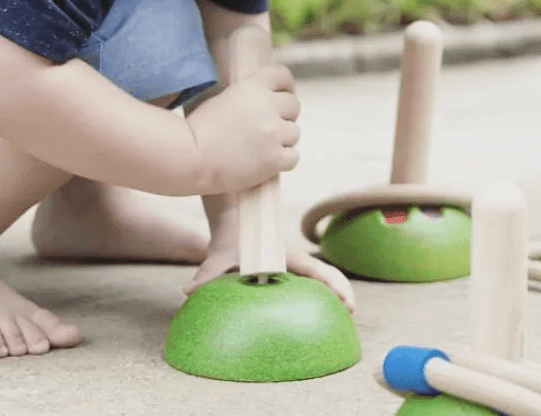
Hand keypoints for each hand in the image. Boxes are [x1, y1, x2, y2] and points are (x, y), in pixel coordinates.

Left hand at [183, 247, 356, 313]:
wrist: (234, 224)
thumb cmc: (227, 242)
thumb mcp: (216, 258)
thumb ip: (206, 274)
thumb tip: (188, 291)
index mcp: (281, 256)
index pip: (312, 268)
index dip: (330, 283)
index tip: (345, 300)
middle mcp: (292, 260)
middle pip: (325, 273)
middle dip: (341, 290)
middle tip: (351, 312)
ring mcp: (293, 266)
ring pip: (321, 276)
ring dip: (335, 292)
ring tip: (344, 316)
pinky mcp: (289, 271)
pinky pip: (310, 281)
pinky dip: (322, 292)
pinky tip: (321, 312)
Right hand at [186, 63, 301, 194]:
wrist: (189, 157)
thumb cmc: (197, 130)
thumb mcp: (221, 99)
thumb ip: (245, 95)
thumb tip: (264, 98)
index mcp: (253, 86)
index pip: (282, 76)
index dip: (284, 86)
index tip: (282, 94)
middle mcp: (267, 106)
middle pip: (293, 105)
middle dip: (284, 115)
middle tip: (269, 126)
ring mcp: (273, 133)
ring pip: (294, 133)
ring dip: (282, 140)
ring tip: (262, 147)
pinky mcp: (274, 158)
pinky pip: (293, 157)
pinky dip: (282, 161)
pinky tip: (267, 163)